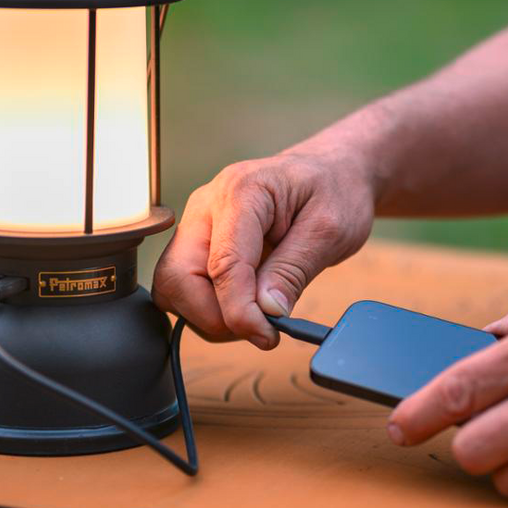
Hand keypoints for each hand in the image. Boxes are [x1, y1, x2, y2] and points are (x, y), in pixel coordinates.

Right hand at [152, 149, 375, 347]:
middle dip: (215, 315)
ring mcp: (197, 224)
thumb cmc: (333, 191)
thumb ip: (293, 270)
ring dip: (212, 315)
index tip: (267, 335)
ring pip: (174, 288)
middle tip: (260, 326)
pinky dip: (211, 307)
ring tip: (258, 312)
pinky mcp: (198, 243)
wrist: (330, 172)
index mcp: (240, 191)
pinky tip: (246, 302)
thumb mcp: (329, 231)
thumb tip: (265, 311)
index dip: (239, 310)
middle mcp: (206, 205)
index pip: (222, 264)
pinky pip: (185, 288)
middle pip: (177, 277)